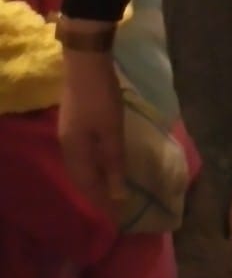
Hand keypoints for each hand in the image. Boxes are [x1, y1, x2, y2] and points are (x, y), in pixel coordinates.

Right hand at [58, 53, 125, 216]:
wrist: (85, 62)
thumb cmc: (101, 97)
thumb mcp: (112, 131)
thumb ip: (114, 162)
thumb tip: (118, 194)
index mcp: (75, 152)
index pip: (89, 185)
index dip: (103, 200)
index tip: (118, 214)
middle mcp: (67, 147)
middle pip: (81, 178)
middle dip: (97, 193)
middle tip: (114, 205)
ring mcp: (68, 133)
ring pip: (80, 166)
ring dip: (94, 179)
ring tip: (109, 188)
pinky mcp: (73, 122)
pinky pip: (82, 153)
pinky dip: (93, 164)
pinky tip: (102, 161)